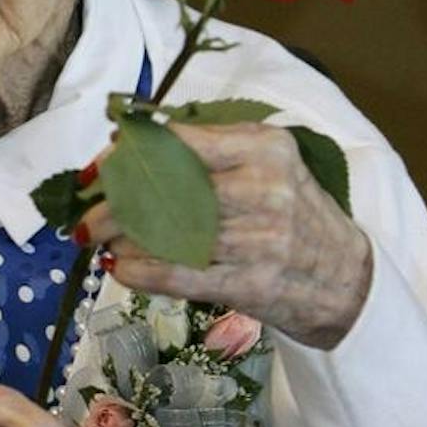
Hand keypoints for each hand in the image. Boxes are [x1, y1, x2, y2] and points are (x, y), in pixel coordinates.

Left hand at [80, 122, 371, 349]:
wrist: (344, 279)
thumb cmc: (291, 211)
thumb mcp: (267, 163)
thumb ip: (209, 150)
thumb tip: (125, 145)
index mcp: (264, 148)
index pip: (182, 142)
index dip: (128, 156)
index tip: (95, 169)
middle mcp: (265, 188)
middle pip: (168, 191)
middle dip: (113, 204)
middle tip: (82, 215)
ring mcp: (261, 240)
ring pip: (169, 236)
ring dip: (121, 240)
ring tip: (97, 240)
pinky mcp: (253, 284)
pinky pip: (181, 277)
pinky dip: (141, 272)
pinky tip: (118, 268)